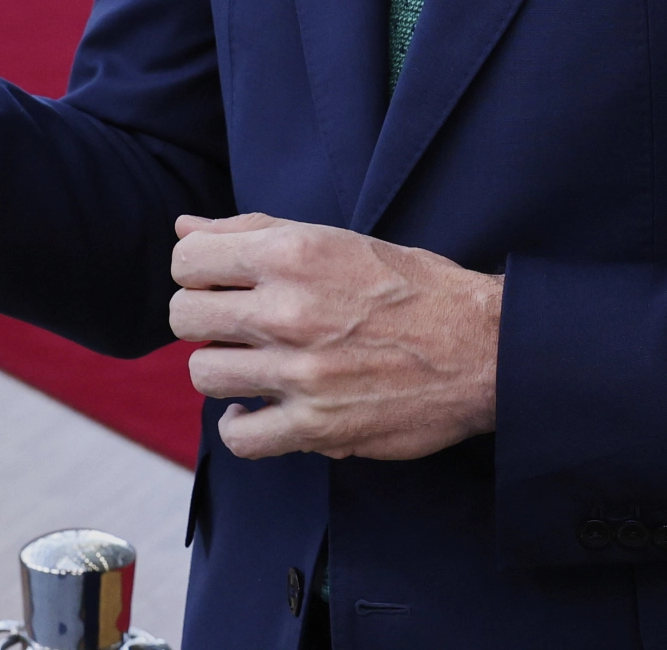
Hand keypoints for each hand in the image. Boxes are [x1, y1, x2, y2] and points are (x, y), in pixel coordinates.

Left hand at [169, 214, 501, 460]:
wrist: (482, 347)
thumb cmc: (414, 287)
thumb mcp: (337, 239)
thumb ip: (255, 231)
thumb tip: (184, 228)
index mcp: (293, 253)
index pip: (188, 260)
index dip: (198, 272)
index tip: (220, 283)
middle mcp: (288, 310)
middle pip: (185, 316)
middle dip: (204, 318)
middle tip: (236, 324)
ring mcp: (299, 373)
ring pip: (203, 374)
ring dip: (223, 369)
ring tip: (253, 364)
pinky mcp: (316, 427)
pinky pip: (239, 437)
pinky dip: (241, 425)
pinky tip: (259, 408)